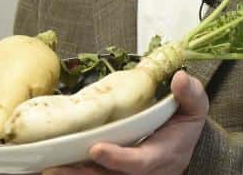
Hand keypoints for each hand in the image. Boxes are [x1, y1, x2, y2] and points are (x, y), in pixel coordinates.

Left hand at [43, 71, 208, 174]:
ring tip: (47, 167)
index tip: (97, 148)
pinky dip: (72, 171)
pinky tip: (49, 165)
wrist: (183, 146)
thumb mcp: (195, 108)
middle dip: (84, 174)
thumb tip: (180, 78)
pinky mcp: (112, 173)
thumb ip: (190, 94)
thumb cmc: (184, 125)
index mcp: (163, 155)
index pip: (139, 162)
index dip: (119, 158)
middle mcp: (142, 172)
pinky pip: (93, 174)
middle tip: (55, 167)